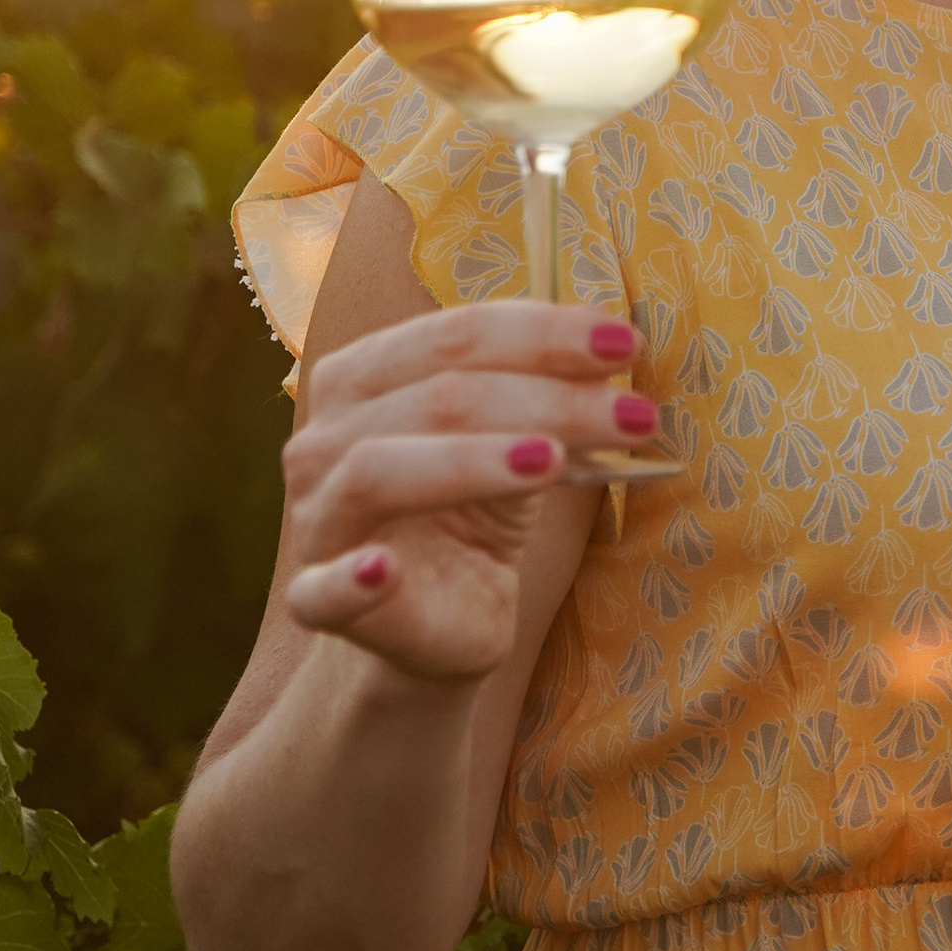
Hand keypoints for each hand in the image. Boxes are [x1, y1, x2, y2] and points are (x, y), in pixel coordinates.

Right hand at [277, 302, 657, 681]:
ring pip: (378, 470)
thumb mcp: (517, 443)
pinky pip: (321, 591)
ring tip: (553, 462)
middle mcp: (324, 438)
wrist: (442, 617)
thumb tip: (616, 347)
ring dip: (472, 462)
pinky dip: (349, 580)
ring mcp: (317, 521)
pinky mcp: (318, 602)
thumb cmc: (473, 513)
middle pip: (434, 397)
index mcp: (362, 378)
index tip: (625, 344)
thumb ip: (546, 396)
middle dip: (544, 398)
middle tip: (634, 415)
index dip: (541, 333)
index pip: (453, 336)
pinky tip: (383, 570)